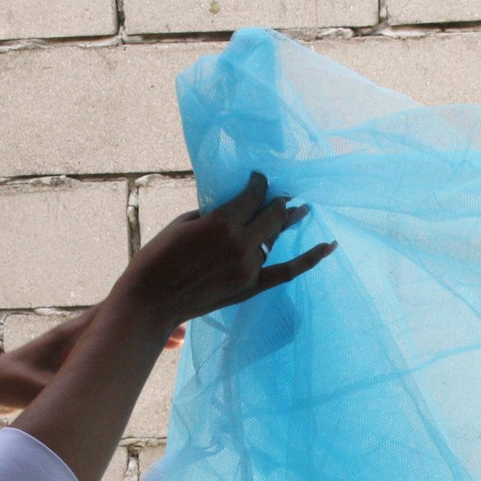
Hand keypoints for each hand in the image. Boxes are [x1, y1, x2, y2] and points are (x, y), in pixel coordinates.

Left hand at [0, 308, 184, 412]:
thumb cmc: (12, 384)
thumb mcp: (38, 390)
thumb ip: (62, 393)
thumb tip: (85, 404)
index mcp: (73, 335)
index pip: (114, 316)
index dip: (144, 315)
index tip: (171, 322)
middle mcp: (79, 334)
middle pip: (123, 321)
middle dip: (153, 324)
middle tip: (184, 333)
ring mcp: (79, 343)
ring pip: (119, 332)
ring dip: (144, 334)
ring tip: (174, 341)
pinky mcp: (76, 356)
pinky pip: (111, 343)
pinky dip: (131, 345)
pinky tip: (144, 353)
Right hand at [112, 172, 334, 336]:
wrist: (151, 301)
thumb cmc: (157, 258)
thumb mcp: (183, 224)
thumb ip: (213, 214)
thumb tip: (233, 208)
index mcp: (222, 222)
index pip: (253, 194)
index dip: (259, 183)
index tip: (258, 179)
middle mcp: (241, 243)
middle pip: (271, 214)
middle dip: (276, 200)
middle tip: (280, 195)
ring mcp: (249, 268)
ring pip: (276, 237)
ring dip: (288, 221)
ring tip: (302, 210)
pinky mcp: (250, 288)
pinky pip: (288, 271)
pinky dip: (311, 258)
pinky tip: (329, 245)